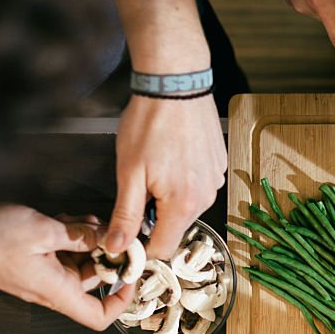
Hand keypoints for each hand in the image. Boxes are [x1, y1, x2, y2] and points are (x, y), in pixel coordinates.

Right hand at [0, 205, 133, 329]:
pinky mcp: (33, 258)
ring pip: (80, 260)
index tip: (132, 276)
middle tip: (115, 232)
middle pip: (94, 280)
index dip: (121, 302)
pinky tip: (69, 219)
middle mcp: (52, 286)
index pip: (98, 317)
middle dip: (107, 256)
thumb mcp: (41, 231)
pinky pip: (62, 250)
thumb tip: (107, 240)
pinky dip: (71, 235)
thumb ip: (79, 236)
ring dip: (89, 240)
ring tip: (88, 220)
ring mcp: (42, 272)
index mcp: (56, 290)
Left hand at [109, 95, 225, 259]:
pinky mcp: (218, 166)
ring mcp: (215, 181)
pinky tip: (172, 157)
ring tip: (156, 167)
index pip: (163, 249)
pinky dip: (184, 181)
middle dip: (155, 218)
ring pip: (187, 207)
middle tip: (137, 188)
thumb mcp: (129, 173)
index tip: (126, 234)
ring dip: (169, 199)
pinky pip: (199, 187)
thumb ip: (125, 215)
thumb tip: (116, 248)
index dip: (141, 247)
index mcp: (182, 204)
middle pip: (176, 227)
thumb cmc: (150, 123)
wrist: (176, 84)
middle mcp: (205, 197)